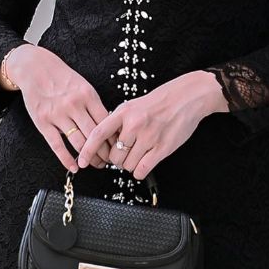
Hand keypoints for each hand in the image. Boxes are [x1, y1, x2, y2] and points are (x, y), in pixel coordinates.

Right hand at [5, 44, 113, 171]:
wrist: (35, 68)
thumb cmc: (63, 79)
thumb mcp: (84, 87)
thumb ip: (95, 106)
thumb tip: (111, 127)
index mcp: (88, 96)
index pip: (106, 123)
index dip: (114, 138)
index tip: (120, 148)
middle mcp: (74, 105)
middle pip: (94, 135)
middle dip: (104, 152)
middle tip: (110, 162)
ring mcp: (57, 114)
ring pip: (78, 142)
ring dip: (89, 157)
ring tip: (95, 164)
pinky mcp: (43, 122)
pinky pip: (57, 145)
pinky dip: (66, 159)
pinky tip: (74, 167)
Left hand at [77, 71, 226, 180]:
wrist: (188, 97)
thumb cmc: (162, 101)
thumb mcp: (135, 105)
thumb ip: (119, 121)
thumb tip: (105, 141)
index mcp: (125, 112)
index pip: (99, 133)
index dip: (87, 149)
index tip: (81, 161)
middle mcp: (135, 124)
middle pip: (114, 156)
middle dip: (118, 159)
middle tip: (126, 153)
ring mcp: (149, 137)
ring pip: (127, 165)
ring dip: (130, 164)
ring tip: (139, 154)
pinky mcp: (163, 148)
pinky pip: (141, 170)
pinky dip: (139, 171)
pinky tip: (144, 163)